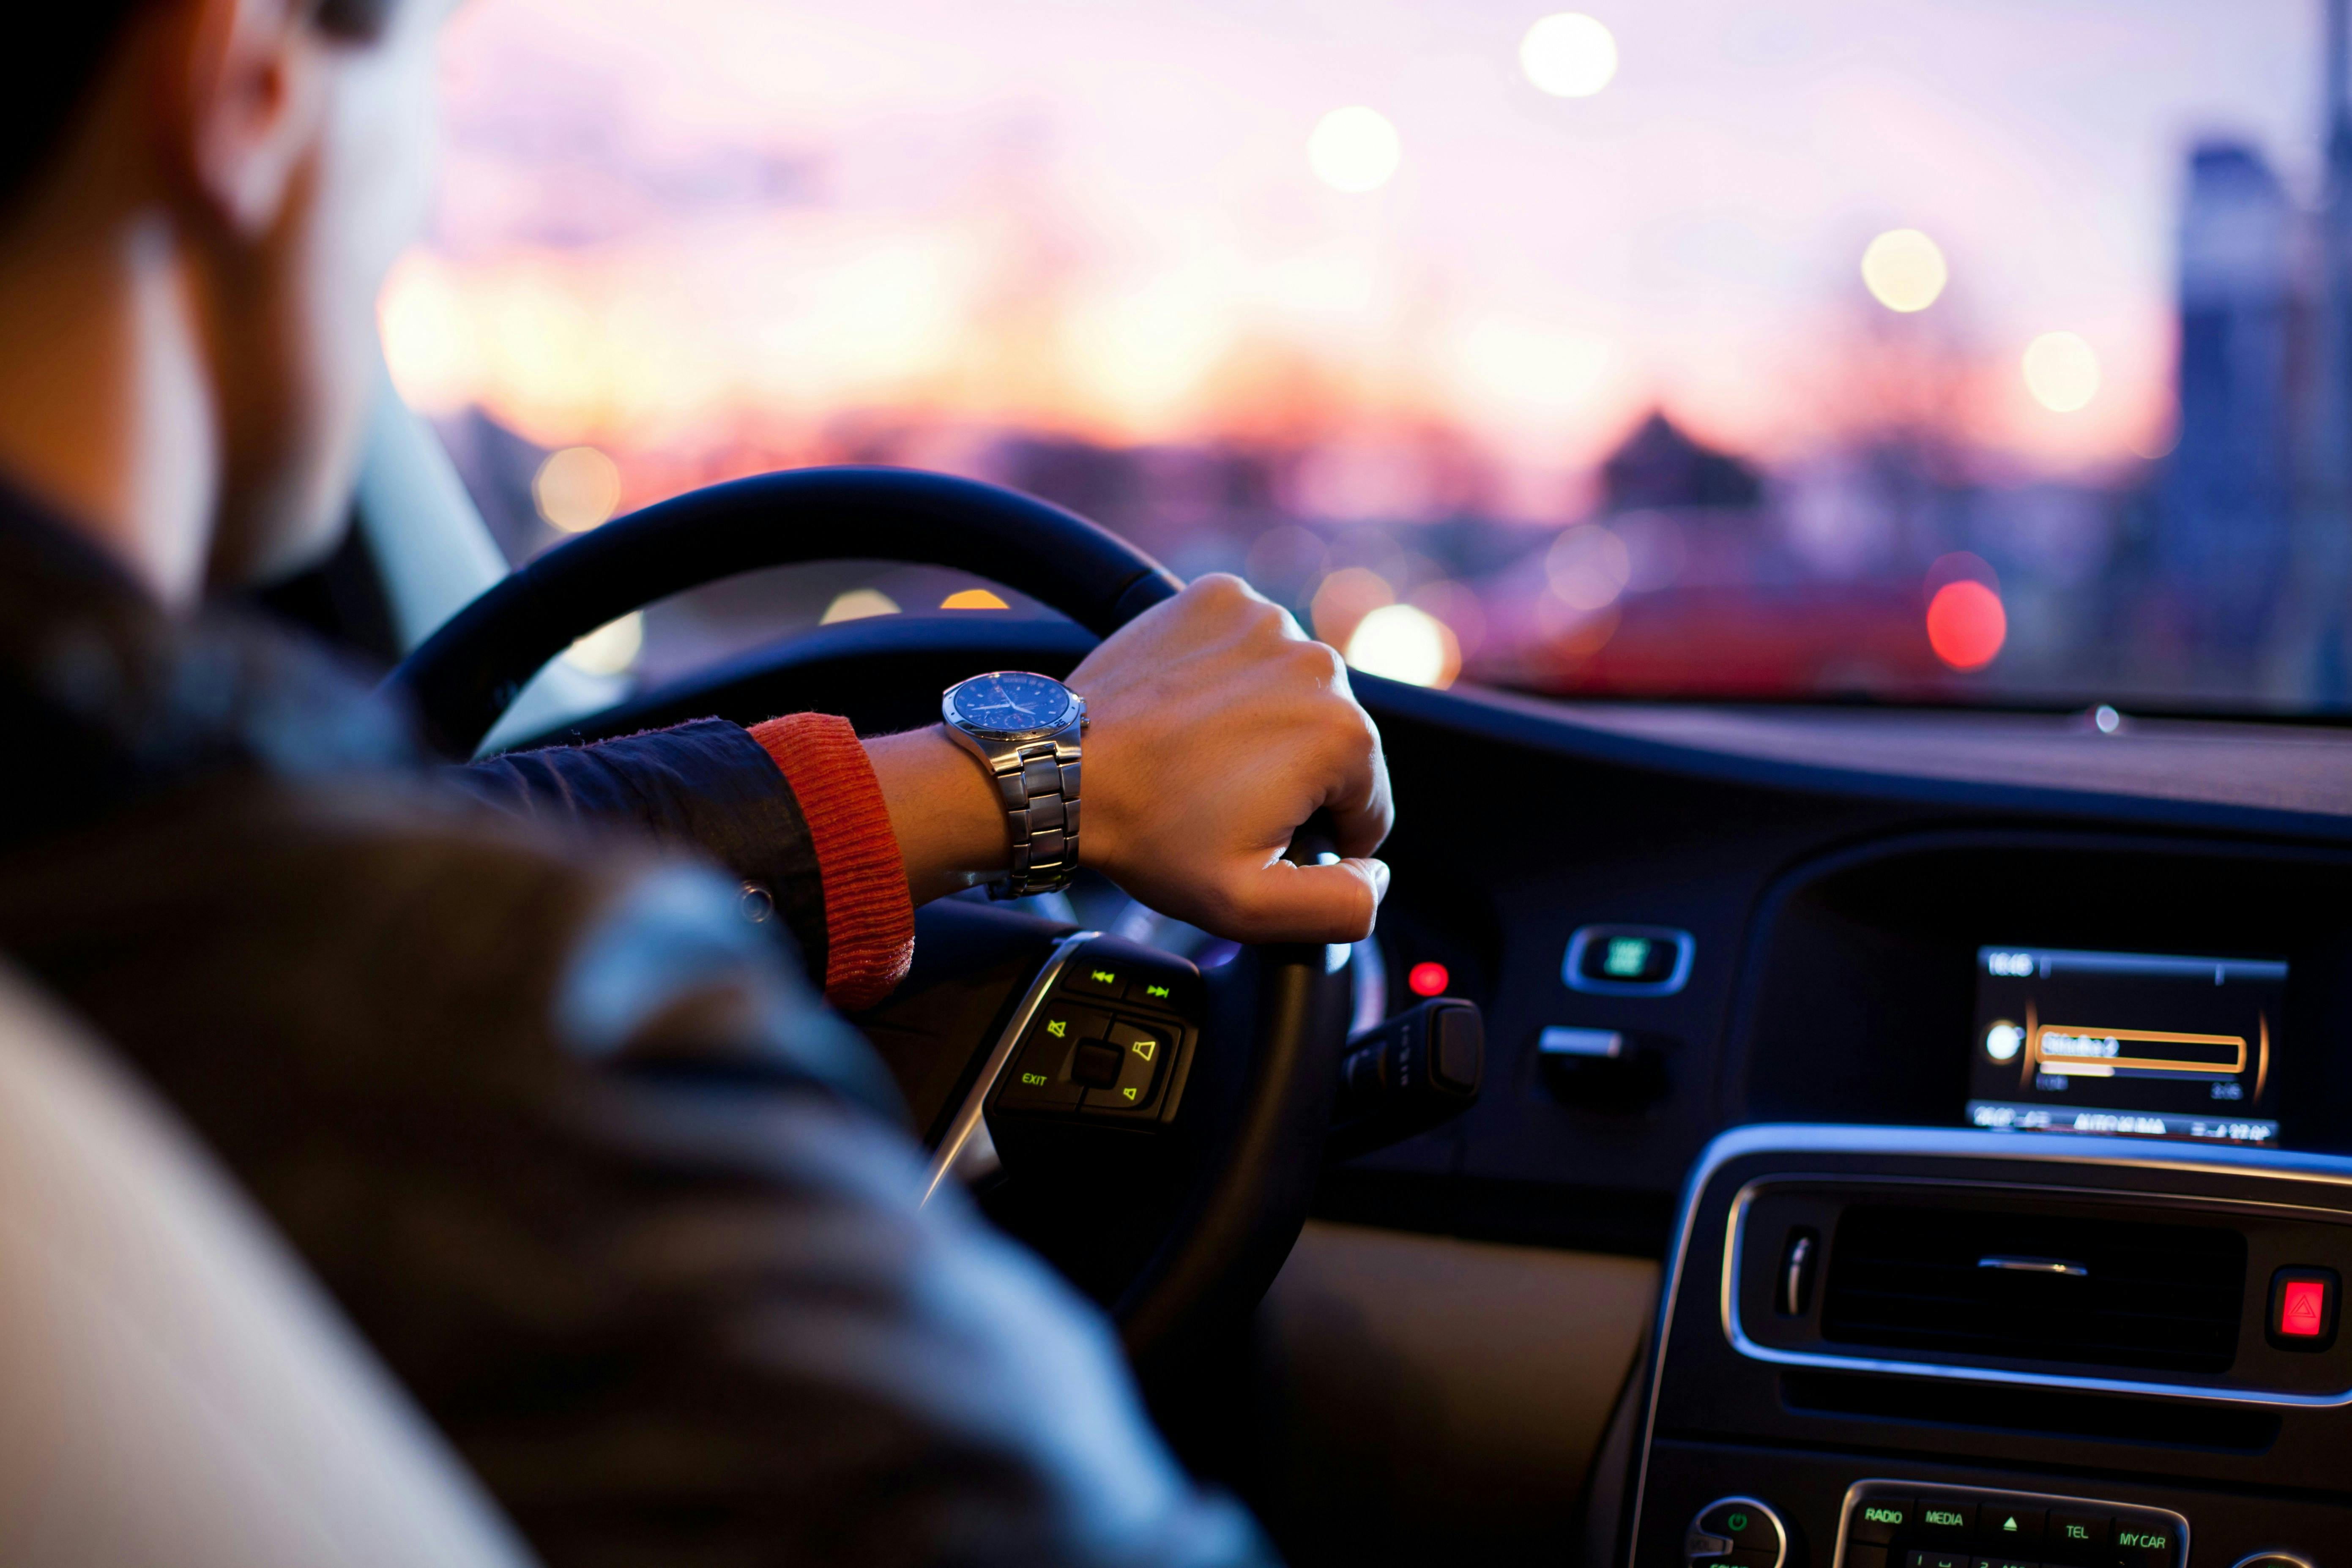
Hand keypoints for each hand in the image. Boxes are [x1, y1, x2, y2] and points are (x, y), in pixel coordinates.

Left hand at [865, 575, 1392, 942]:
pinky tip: (1191, 709)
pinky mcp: (1220, 597)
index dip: (1319, 837)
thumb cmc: (1150, 834)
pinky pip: (1250, 645)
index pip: (1368, 804)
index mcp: (1343, 735)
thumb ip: (1342, 905)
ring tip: (1201, 754)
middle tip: (1221, 799)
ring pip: (1294, 691)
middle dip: (1292, 777)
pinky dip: (1230, 674)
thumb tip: (1378, 874)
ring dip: (1264, 723)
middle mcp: (1318, 663)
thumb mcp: (1252, 907)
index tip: (1260, 835)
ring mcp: (1266, 620)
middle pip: (1334, 742)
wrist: (1062, 770)